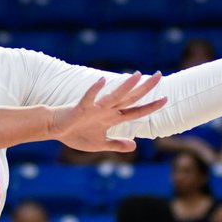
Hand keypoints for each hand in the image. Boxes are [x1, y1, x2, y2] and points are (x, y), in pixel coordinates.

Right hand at [49, 73, 166, 153]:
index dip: (150, 107)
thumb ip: (117, 144)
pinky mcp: (80, 108)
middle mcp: (107, 110)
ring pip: (113, 96)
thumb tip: (134, 146)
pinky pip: (89, 98)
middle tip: (159, 75)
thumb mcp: (100, 144)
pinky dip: (95, 91)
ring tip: (136, 75)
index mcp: (112, 118)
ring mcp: (94, 108)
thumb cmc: (76, 133)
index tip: (166, 99)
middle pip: (130, 98)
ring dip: (124, 87)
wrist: (55, 128)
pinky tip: (102, 81)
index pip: (135, 111)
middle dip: (145, 88)